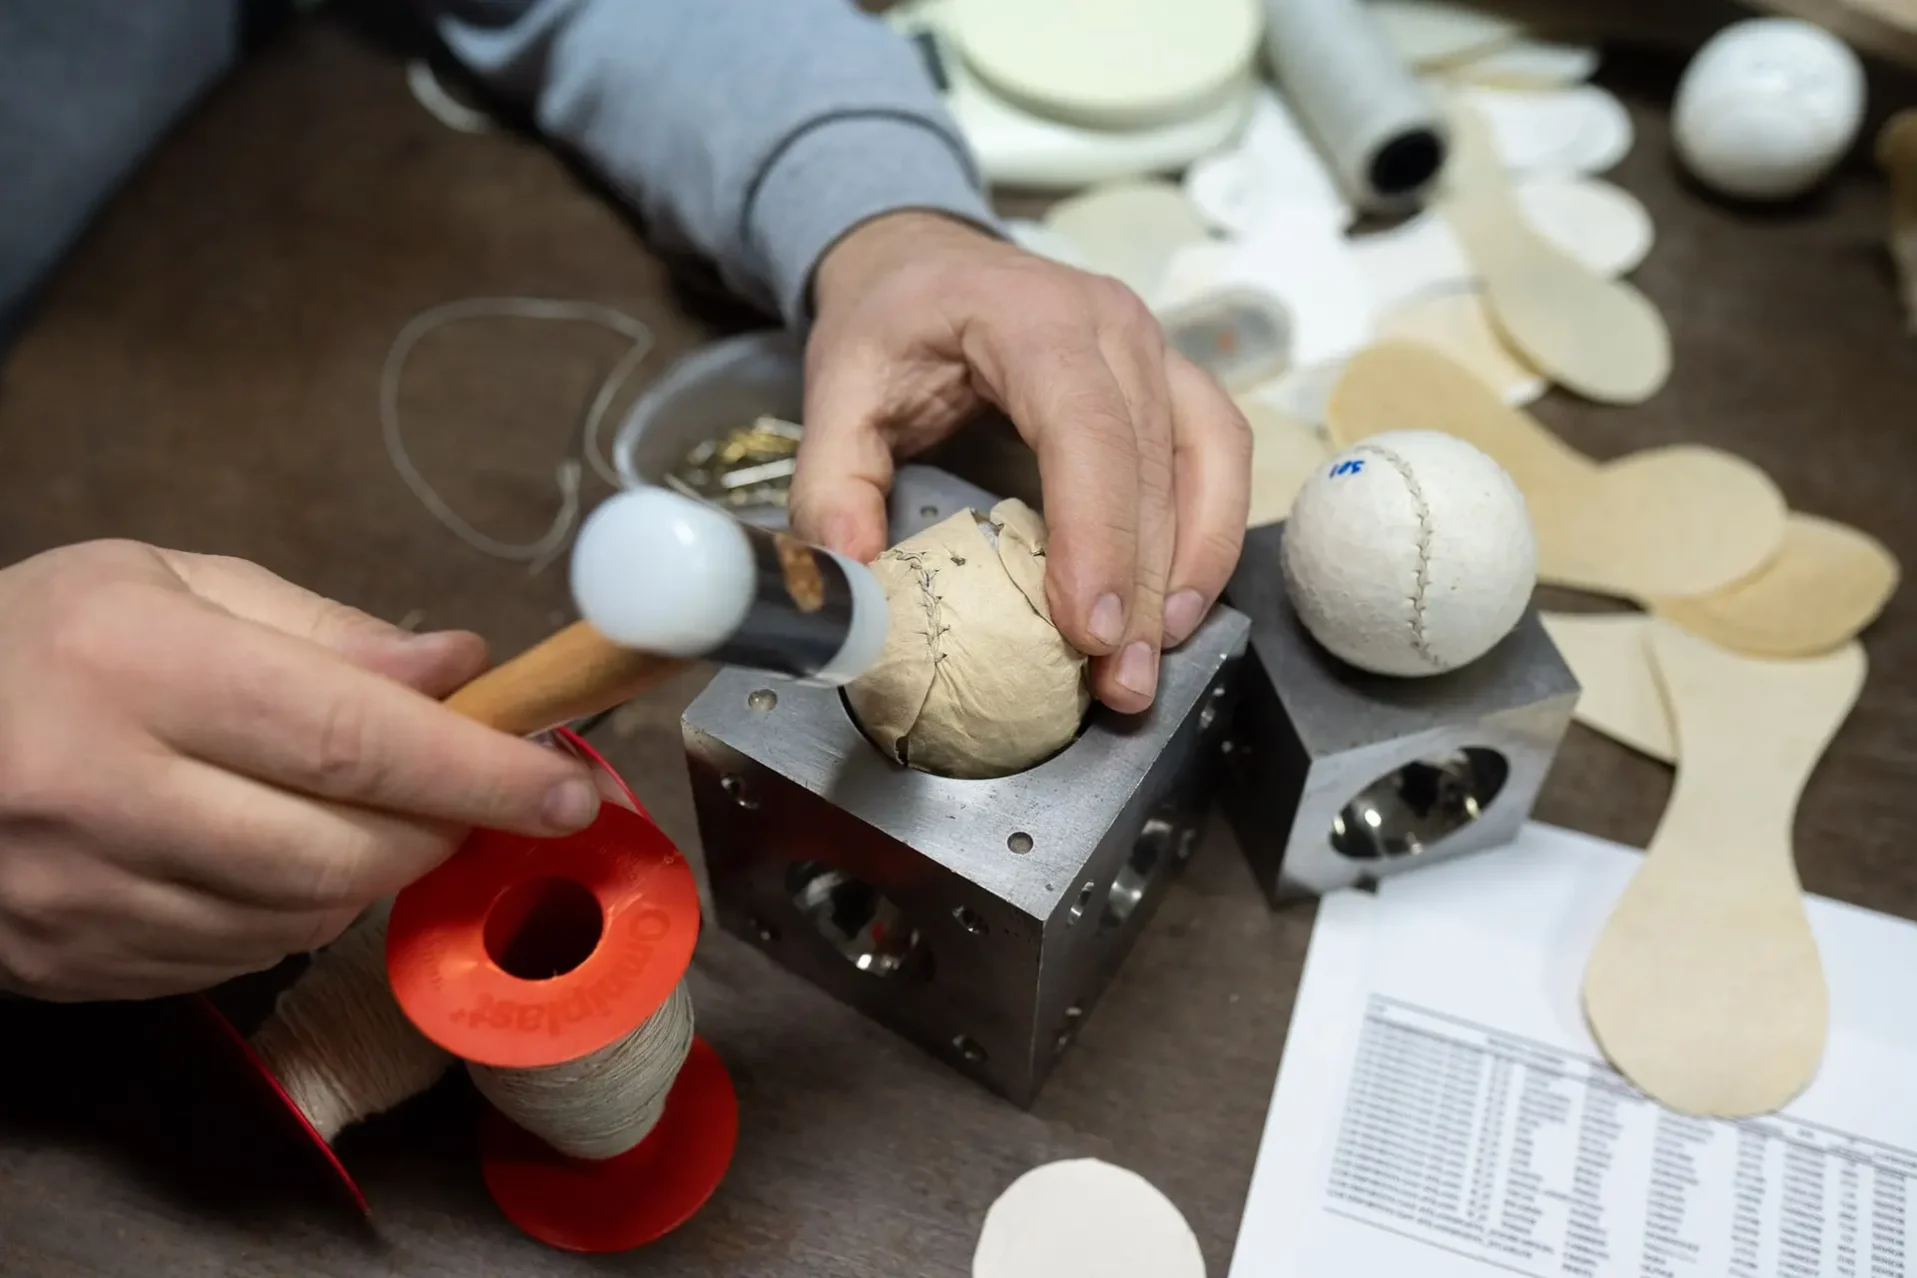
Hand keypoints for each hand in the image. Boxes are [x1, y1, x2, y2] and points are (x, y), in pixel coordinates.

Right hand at [0, 541, 602, 1000]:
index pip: (354, 737)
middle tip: (481, 794)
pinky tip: (276, 853)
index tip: (566, 786)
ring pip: (303, 917)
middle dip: (444, 829)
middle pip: (344, 849)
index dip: (481, 770)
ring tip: (364, 808)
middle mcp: (102, 790)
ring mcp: (84, 896)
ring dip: (373, 872)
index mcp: (133, 663)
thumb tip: (462, 673)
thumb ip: (325, 631)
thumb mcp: (168, 585)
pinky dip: (296, 911)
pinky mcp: (77, 965)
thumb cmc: (37, 643)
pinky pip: (242, 958)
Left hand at [789, 211, 1250, 713]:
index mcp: (1030, 317)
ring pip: (1205, 461)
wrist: (926, 259)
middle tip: (1118, 682)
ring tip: (1151, 656)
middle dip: (1142, 584)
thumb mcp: (836, 386)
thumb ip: (832, 482)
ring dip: (1188, 568)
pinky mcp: (1173, 382)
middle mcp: (1113, 325)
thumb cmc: (892, 321)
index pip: (1085, 428)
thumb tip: (851, 575)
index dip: (1096, 532)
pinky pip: (1219, 457)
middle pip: (1152, 461)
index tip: (1087, 627)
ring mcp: (1156, 349)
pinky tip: (1178, 605)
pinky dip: (1209, 535)